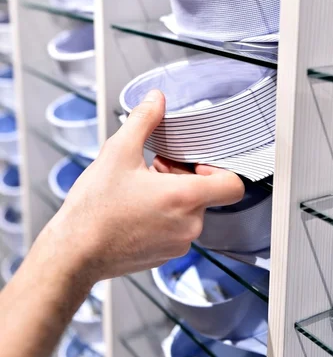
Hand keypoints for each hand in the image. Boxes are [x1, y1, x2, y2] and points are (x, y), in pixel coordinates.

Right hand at [46, 90, 244, 284]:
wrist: (75, 252)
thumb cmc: (96, 207)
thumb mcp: (118, 151)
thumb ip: (144, 120)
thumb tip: (156, 99)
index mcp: (185, 198)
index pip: (233, 186)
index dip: (219, 169)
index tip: (194, 163)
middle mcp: (189, 225)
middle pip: (206, 194)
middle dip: (184, 176)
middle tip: (155, 167)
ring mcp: (178, 245)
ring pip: (190, 213)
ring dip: (173, 196)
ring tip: (142, 187)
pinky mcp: (165, 256)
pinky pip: (176, 231)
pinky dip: (163, 217)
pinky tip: (136, 208)